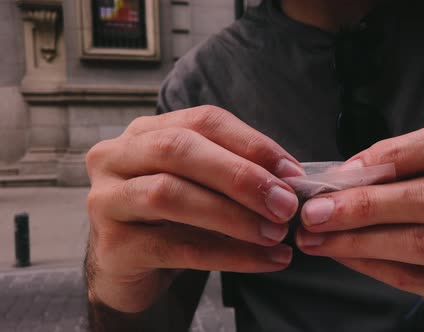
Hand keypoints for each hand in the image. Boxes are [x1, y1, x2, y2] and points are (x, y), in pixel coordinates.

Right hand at [85, 106, 302, 312]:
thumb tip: (291, 180)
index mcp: (145, 132)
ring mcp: (107, 200)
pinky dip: (228, 254)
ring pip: (170, 195)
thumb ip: (234, 175)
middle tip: (286, 205)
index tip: (293, 173)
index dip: (252, 144)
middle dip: (240, 176)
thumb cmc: (172, 219)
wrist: (128, 268)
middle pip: (179, 150)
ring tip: (276, 234)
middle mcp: (117, 157)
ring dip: (233, 216)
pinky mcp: (113, 246)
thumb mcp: (201, 186)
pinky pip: (177, 248)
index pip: (204, 121)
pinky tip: (264, 260)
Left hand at [296, 123, 423, 330]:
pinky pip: (422, 280)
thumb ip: (411, 177)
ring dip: (361, 238)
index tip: (341, 173)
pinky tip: (344, 257)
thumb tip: (340, 178)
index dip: (392, 154)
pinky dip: (374, 266)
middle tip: (315, 210)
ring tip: (317, 237)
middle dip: (367, 201)